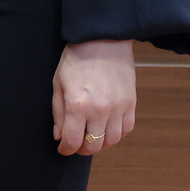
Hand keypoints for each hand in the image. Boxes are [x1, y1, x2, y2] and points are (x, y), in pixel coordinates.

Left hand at [52, 40, 135, 155]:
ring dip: (100, 143)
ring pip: (111, 141)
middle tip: (76, 144)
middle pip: (93, 146)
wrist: (102, 40)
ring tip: (91, 135)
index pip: (72, 141)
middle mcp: (100, 110)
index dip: (66, 149)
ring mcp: (118, 108)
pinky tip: (106, 127)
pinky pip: (126, 130)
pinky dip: (116, 134)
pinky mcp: (131, 104)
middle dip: (82, 149)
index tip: (62, 148)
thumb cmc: (76, 59)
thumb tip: (59, 136)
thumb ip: (58, 112)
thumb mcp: (58, 83)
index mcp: (77, 104)